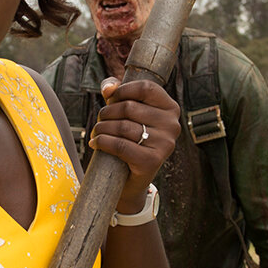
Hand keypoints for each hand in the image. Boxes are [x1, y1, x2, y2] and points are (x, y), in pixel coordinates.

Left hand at [91, 76, 180, 211]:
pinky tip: (96, 143)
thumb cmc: (131, 139)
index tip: (110, 98)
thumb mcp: (128, 114)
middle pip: (129, 107)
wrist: (133, 179)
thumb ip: (118, 93)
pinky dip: (102, 142)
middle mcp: (172, 125)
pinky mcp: (152, 161)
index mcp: (171, 108)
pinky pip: (120, 145)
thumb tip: (108, 88)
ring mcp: (165, 144)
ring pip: (122, 126)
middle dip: (107, 112)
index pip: (145, 88)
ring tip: (96, 132)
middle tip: (100, 120)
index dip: (122, 90)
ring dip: (102, 128)